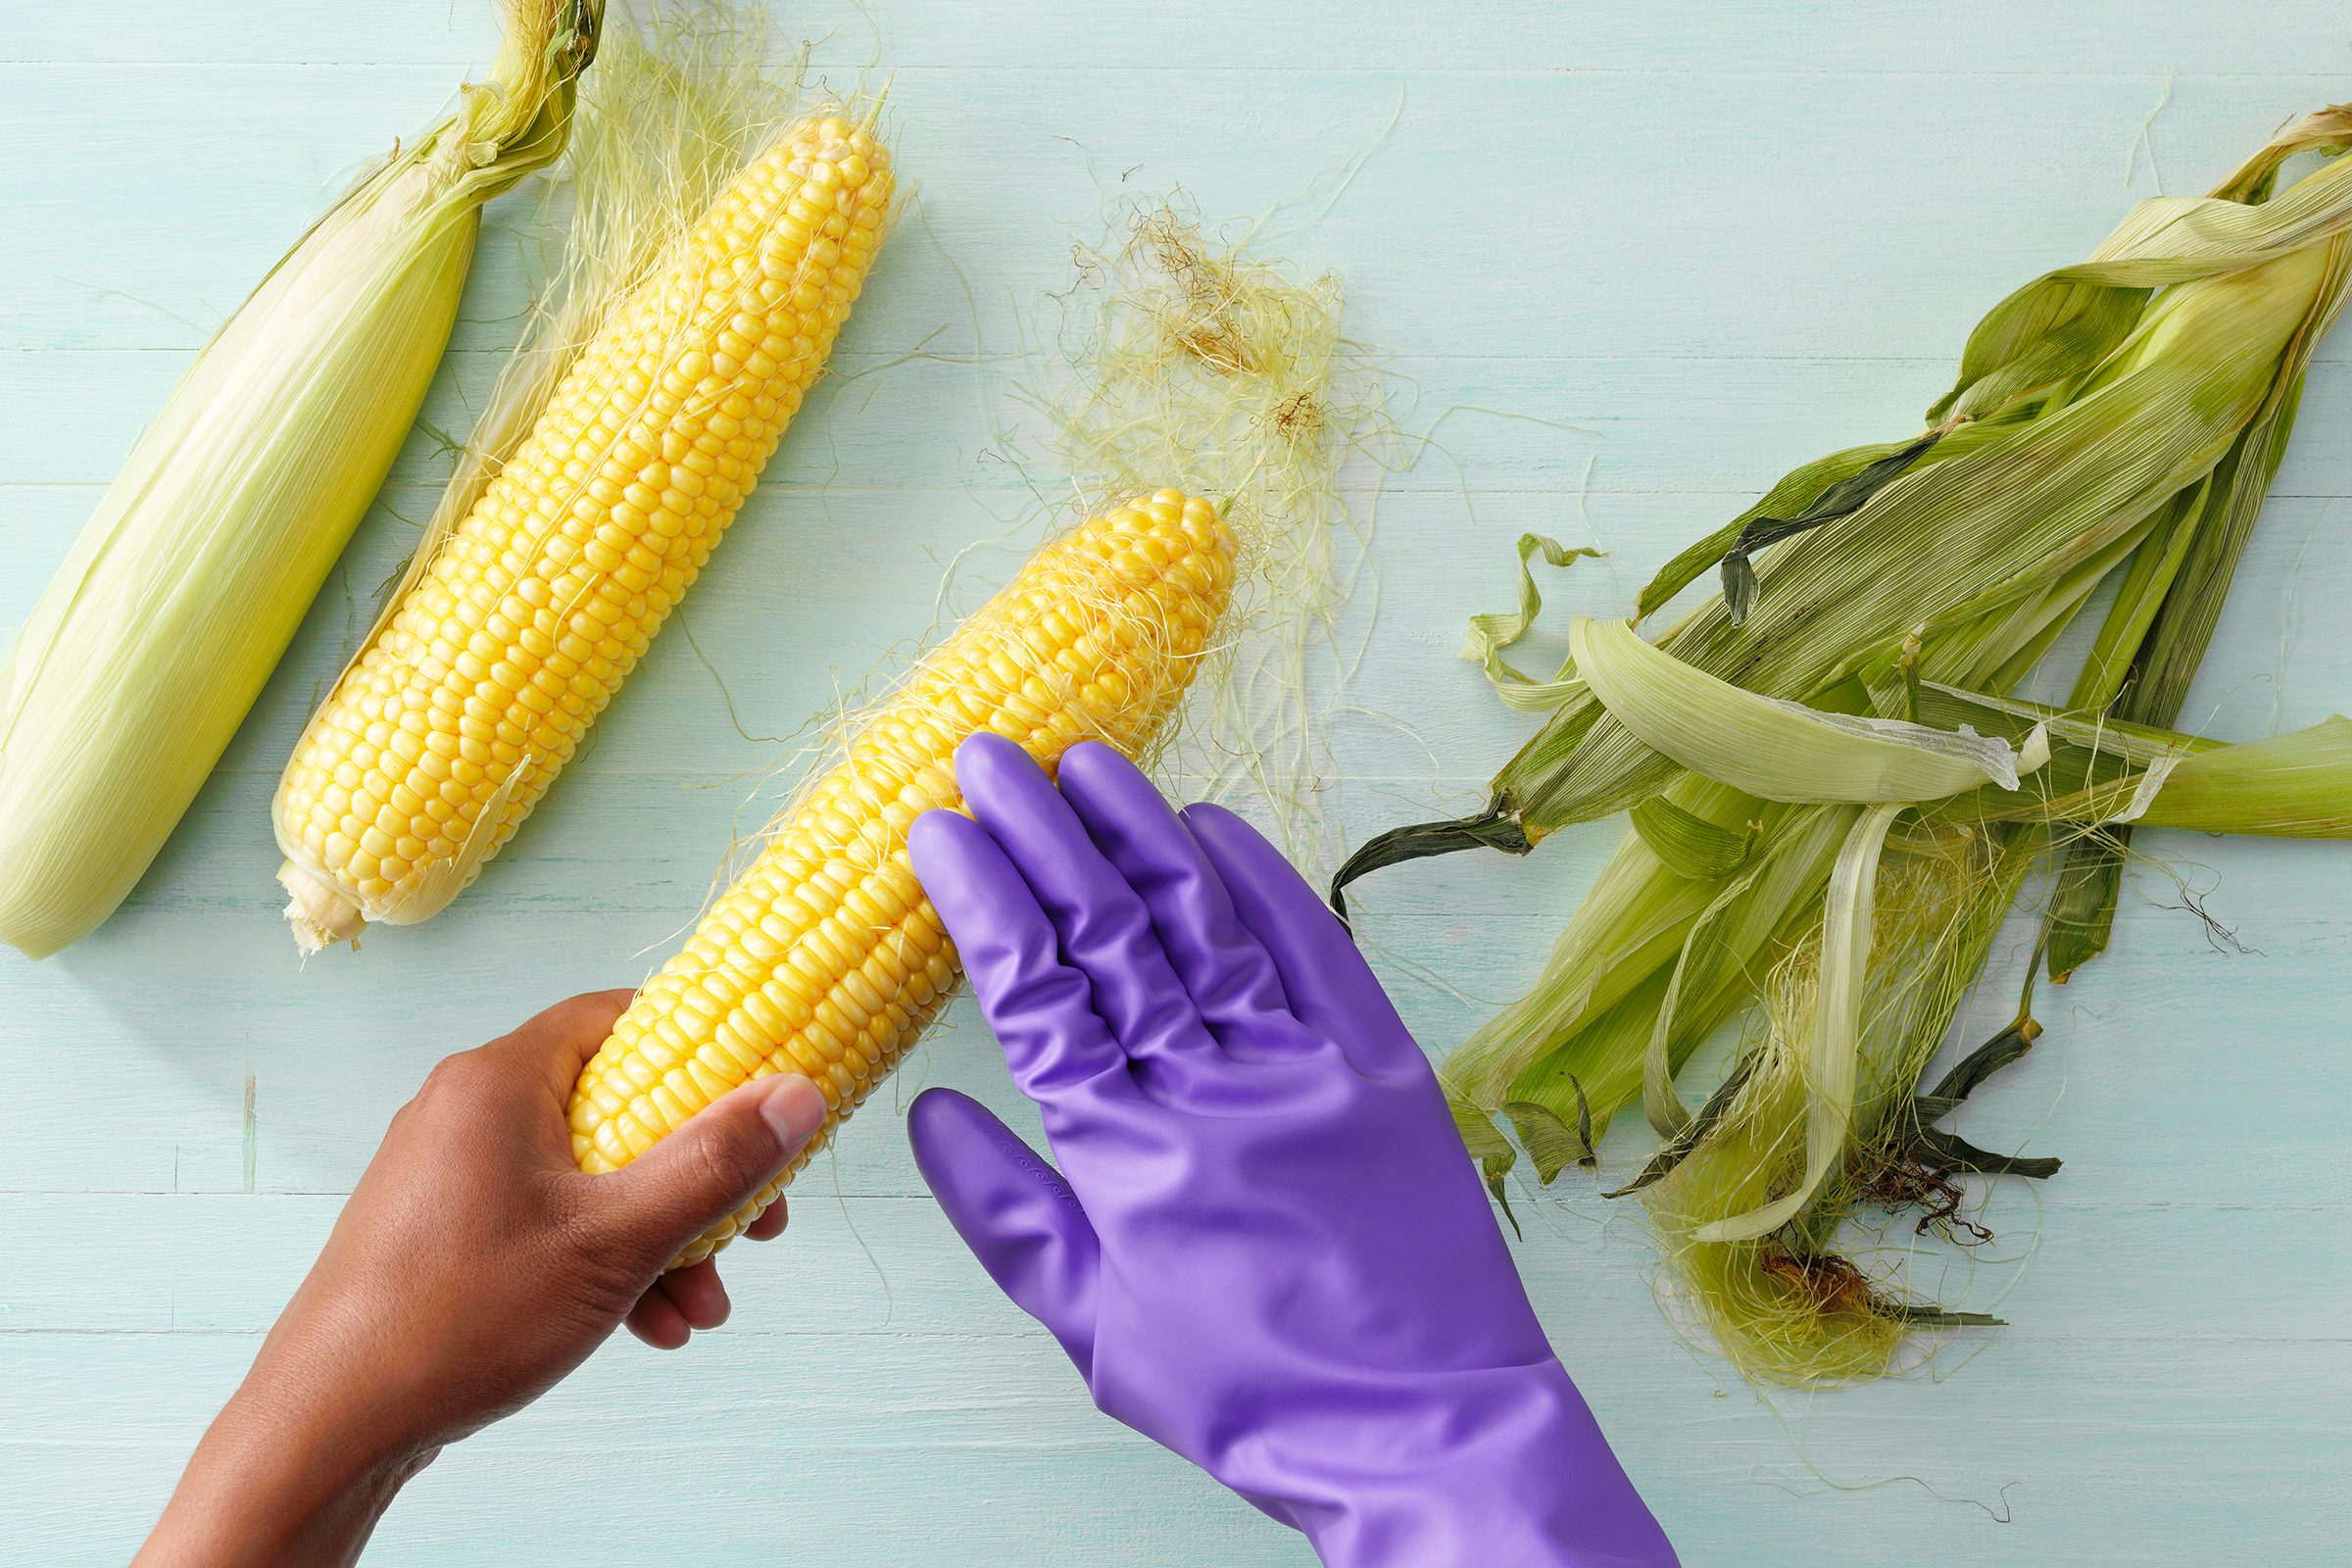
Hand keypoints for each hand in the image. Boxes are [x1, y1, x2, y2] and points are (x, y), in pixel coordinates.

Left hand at [136, 990, 827, 1567]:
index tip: (758, 1097)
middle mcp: (467, 1109)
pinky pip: (547, 1220)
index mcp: (498, 1079)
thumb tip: (799, 1095)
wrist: (330, 1426)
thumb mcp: (616, 1239)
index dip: (702, 1048)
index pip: (618, 1016)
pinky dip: (602, 1262)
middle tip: (753, 1226)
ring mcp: (449, 1173)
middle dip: (694, 1176)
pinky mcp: (441, 1230)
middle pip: (616, 1109)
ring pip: (588, 1178)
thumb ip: (714, 1163)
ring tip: (701, 1307)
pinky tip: (645, 1327)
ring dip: (657, 1236)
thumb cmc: (462, 1317)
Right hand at [906, 737, 1676, 1567]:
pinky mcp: (1383, 1067)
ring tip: (1085, 759)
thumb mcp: (1094, 1329)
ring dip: (1137, 831)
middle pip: (1109, 932)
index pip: (1035, 994)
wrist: (1424, 1431)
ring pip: (1204, 921)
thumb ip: (1007, 1214)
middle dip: (1042, 833)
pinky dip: (1260, 879)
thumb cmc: (1246, 1392)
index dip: (985, 901)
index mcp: (1125, 1156)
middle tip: (992, 754)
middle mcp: (1211, 1091)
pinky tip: (1211, 823)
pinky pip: (1313, 950)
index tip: (941, 829)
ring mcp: (1305, 1069)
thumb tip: (932, 1112)